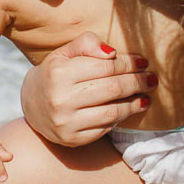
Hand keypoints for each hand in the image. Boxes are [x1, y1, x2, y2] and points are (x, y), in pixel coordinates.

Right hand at [20, 32, 155, 146]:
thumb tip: (112, 53)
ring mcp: (66, 122)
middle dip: (137, 82)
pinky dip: (120, 118)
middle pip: (112, 89)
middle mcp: (61, 99)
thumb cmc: (54, 74)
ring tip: (146, 96)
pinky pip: (105, 128)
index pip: (105, 67)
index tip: (142, 62)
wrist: (32, 105)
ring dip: (134, 104)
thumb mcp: (64, 53)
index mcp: (59, 73)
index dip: (128, 64)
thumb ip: (86, 44)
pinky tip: (128, 109)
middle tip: (151, 78)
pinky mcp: (72, 139)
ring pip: (112, 112)